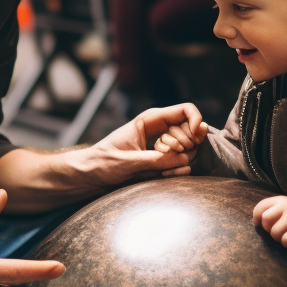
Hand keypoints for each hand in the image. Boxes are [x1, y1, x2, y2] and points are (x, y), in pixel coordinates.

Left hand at [84, 103, 208, 183]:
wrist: (90, 175)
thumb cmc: (103, 163)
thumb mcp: (129, 162)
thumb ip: (156, 160)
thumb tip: (184, 160)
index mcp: (150, 120)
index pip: (185, 110)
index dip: (196, 121)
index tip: (195, 138)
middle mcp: (159, 129)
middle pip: (191, 130)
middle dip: (187, 144)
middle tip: (170, 154)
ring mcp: (162, 145)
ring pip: (188, 148)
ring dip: (182, 160)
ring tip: (163, 170)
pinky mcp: (161, 160)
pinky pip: (181, 163)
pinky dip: (177, 170)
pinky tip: (163, 175)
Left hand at [253, 196, 286, 247]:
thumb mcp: (285, 209)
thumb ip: (271, 211)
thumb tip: (256, 223)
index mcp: (281, 200)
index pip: (260, 207)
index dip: (257, 218)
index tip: (260, 224)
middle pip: (265, 220)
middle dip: (268, 229)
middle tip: (277, 230)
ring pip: (274, 233)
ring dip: (278, 238)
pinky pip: (285, 241)